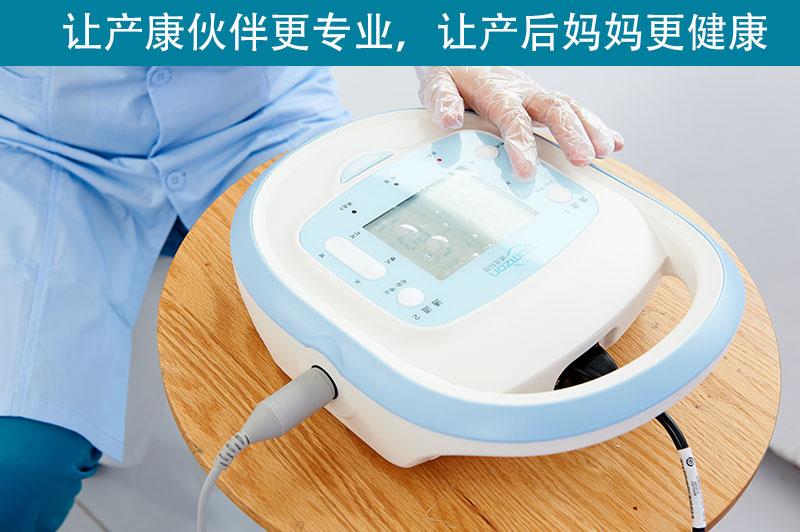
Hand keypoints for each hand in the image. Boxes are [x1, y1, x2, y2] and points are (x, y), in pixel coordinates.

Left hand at [416, 66, 623, 179]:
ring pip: (569, 107)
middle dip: (571, 135)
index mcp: (495, 90)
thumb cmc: (449, 69)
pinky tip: (614, 143)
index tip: (526, 170)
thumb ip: (443, 99)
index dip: (521, 144)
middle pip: (553, 109)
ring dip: (591, 129)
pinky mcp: (541, 103)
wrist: (459, 49)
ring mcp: (535, 96)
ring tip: (606, 152)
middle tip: (584, 159)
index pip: (512, 118)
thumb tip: (451, 119)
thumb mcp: (435, 81)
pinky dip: (595, 125)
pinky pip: (573, 111)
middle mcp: (521, 91)